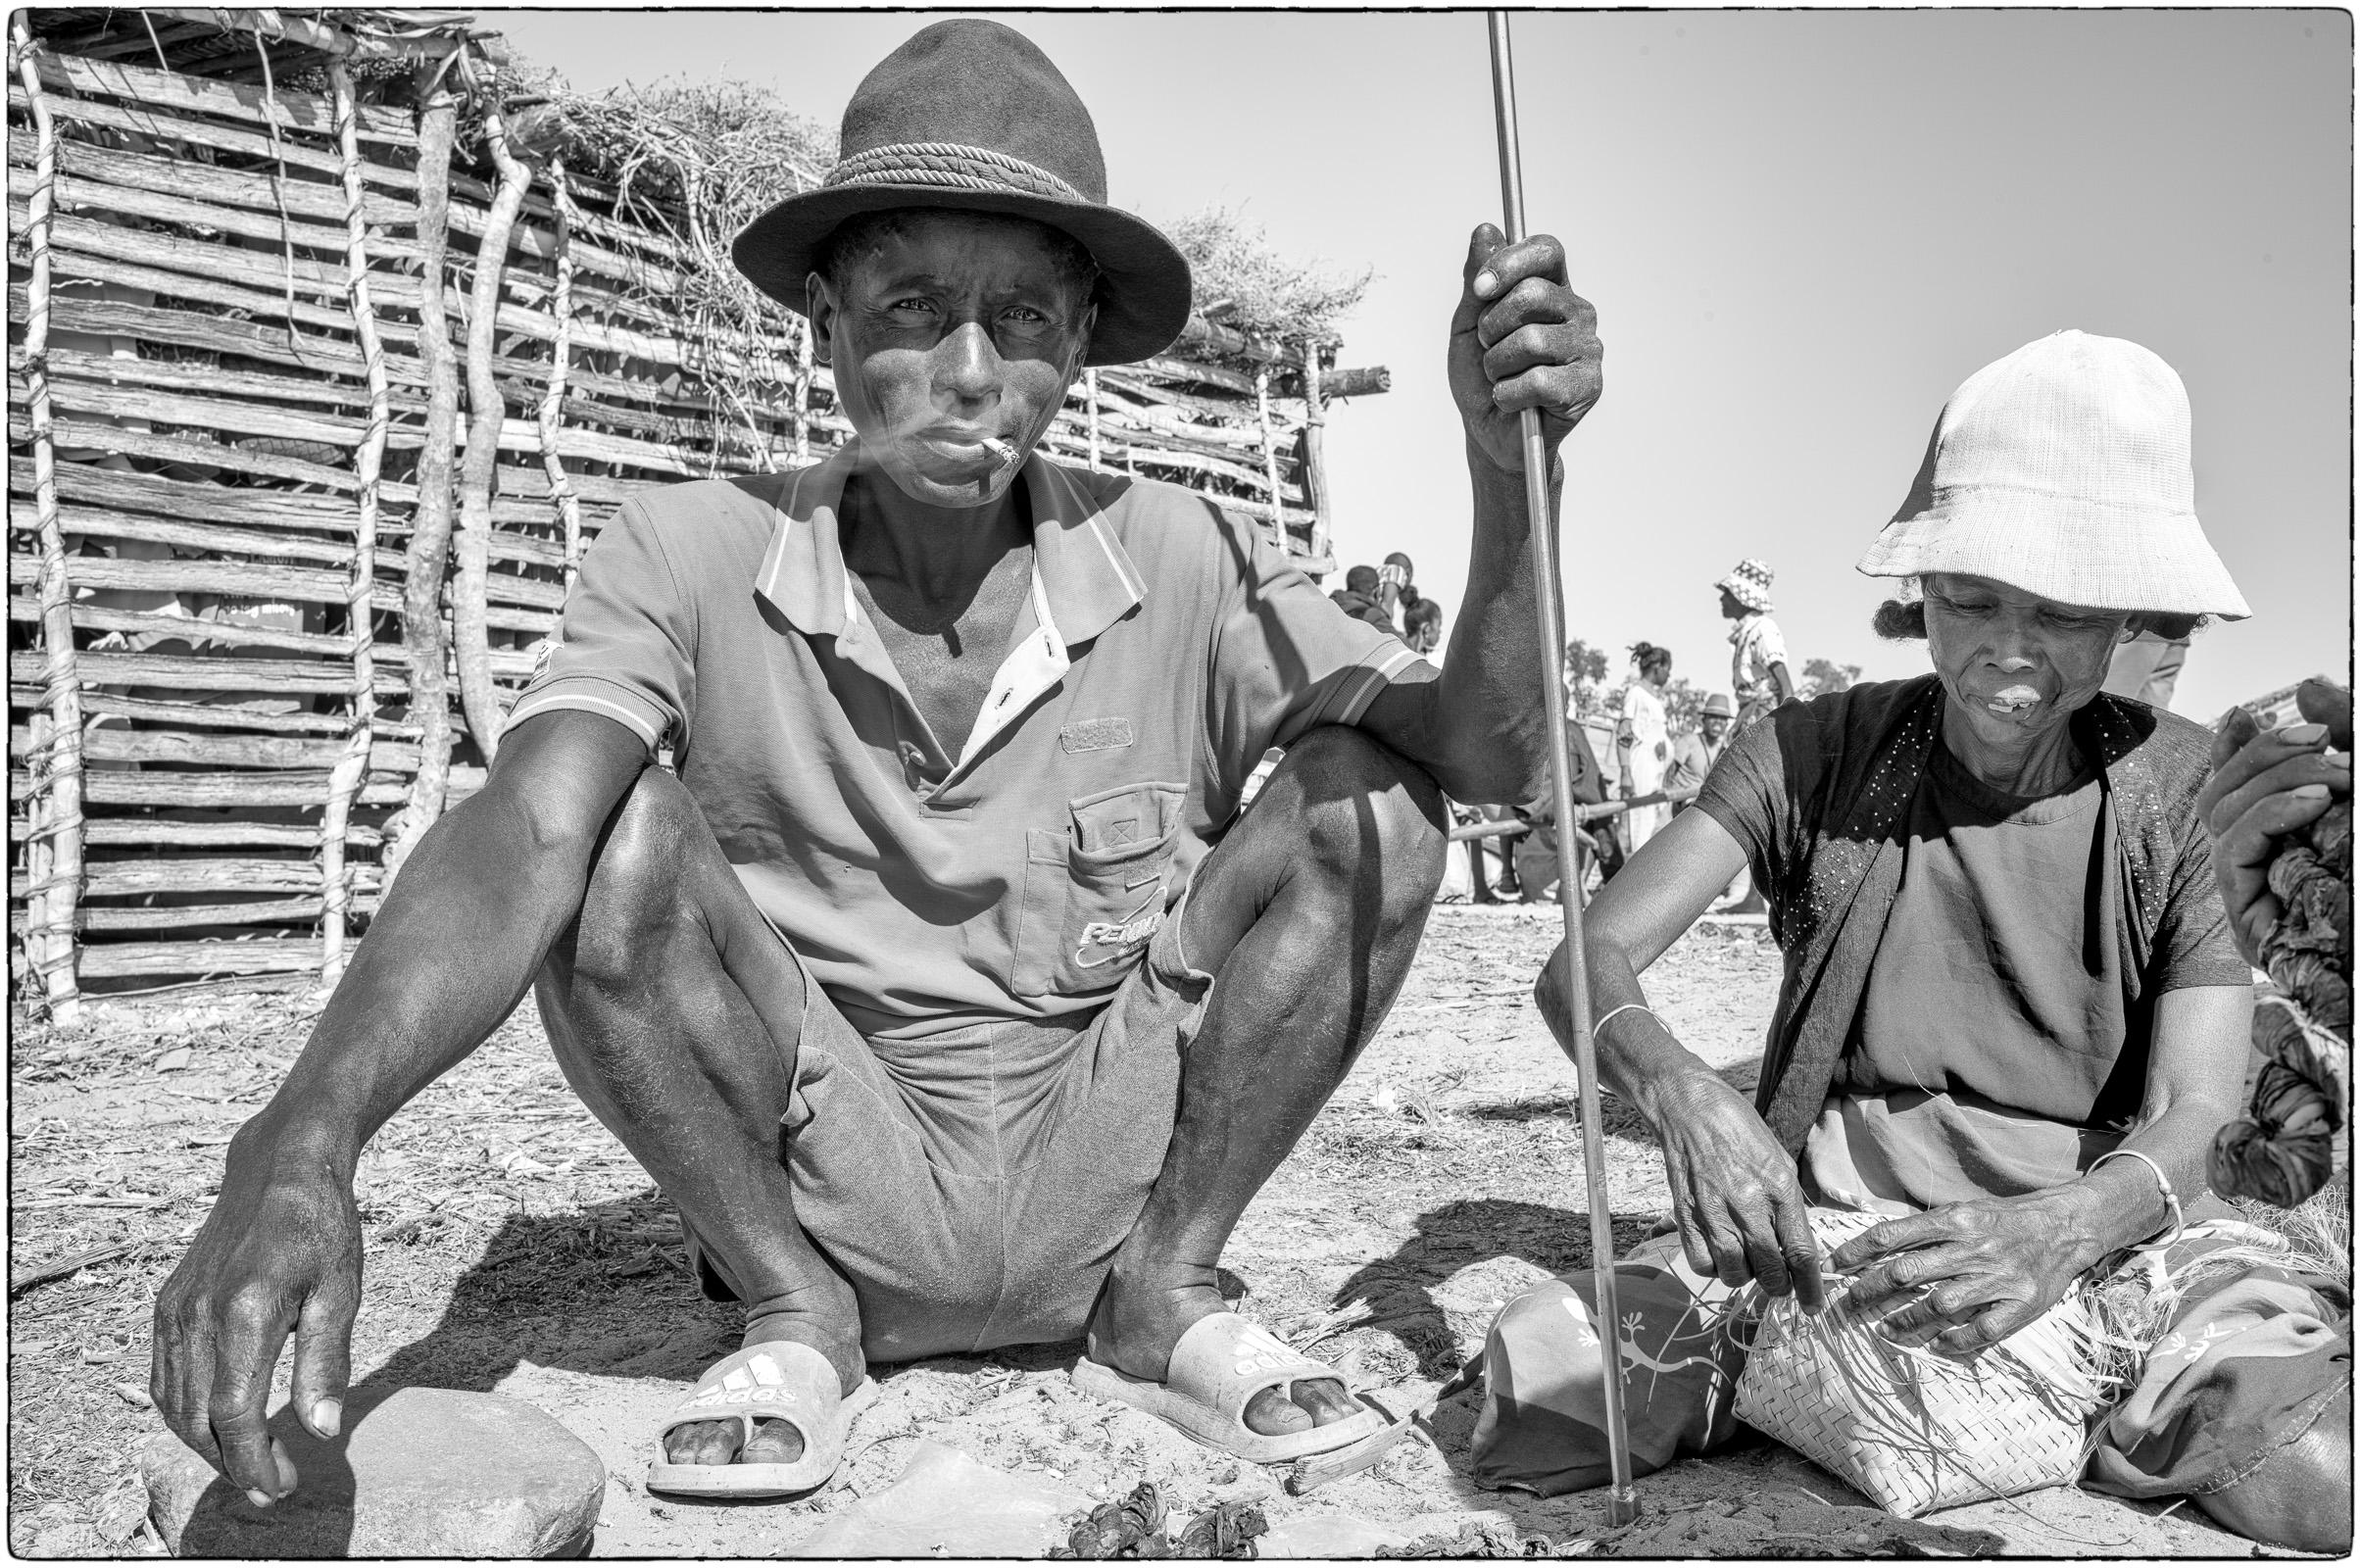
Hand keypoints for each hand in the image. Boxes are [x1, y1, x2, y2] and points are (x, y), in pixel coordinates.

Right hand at [150, 1128, 362, 1505]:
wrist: (279, 1170)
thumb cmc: (321, 1228)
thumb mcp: (342, 1292)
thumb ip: (327, 1362)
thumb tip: (322, 1430)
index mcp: (246, 1313)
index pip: (235, 1415)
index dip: (255, 1460)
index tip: (282, 1486)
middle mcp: (198, 1316)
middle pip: (198, 1420)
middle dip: (232, 1464)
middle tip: (273, 1486)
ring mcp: (174, 1310)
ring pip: (174, 1404)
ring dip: (207, 1444)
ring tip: (251, 1462)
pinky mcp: (166, 1304)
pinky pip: (165, 1377)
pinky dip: (186, 1412)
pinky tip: (220, 1423)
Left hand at [1449, 224, 1600, 473]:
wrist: (1488, 433)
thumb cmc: (1480, 377)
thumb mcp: (1468, 325)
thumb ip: (1476, 280)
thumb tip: (1486, 230)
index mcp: (1552, 288)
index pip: (1547, 250)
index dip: (1511, 263)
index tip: (1480, 289)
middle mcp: (1578, 312)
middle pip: (1532, 294)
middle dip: (1491, 326)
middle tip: (1487, 349)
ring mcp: (1588, 348)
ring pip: (1531, 341)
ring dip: (1496, 366)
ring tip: (1500, 378)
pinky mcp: (1589, 386)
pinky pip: (1538, 381)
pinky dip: (1509, 394)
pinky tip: (1513, 401)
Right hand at [1650, 1068, 1824, 1308]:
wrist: (1690, 1108)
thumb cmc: (1739, 1128)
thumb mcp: (1779, 1159)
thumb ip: (1789, 1204)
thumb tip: (1798, 1243)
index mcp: (1779, 1188)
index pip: (1801, 1254)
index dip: (1810, 1288)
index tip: (1814, 1305)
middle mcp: (1748, 1204)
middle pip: (1770, 1271)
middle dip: (1779, 1287)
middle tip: (1779, 1283)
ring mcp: (1714, 1210)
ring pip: (1735, 1273)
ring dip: (1745, 1277)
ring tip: (1747, 1262)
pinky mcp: (1685, 1214)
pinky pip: (1701, 1263)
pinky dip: (1713, 1267)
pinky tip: (1719, 1252)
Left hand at [1828, 1191, 2092, 1355]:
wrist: (2065, 1227)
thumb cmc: (2004, 1219)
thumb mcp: (1963, 1211)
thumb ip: (1926, 1229)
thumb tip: (1877, 1246)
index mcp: (1954, 1220)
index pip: (1892, 1236)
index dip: (1857, 1252)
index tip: (1834, 1266)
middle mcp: (1973, 1248)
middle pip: (1906, 1273)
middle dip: (1869, 1290)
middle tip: (1849, 1304)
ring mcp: (1998, 1278)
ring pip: (1939, 1304)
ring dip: (1906, 1320)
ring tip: (1886, 1328)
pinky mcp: (2022, 1304)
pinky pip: (1982, 1330)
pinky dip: (1956, 1341)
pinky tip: (1939, 1344)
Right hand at [2202, 682, 2350, 966]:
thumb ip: (2343, 729)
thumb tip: (2305, 687)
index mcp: (2281, 836)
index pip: (2235, 787)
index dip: (2229, 748)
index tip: (2243, 714)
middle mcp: (2258, 861)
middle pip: (2220, 791)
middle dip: (2265, 753)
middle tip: (2321, 737)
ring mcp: (2249, 888)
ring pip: (2220, 811)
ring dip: (2275, 780)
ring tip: (2338, 775)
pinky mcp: (2246, 913)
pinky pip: (2232, 847)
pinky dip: (2269, 814)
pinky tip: (2316, 803)